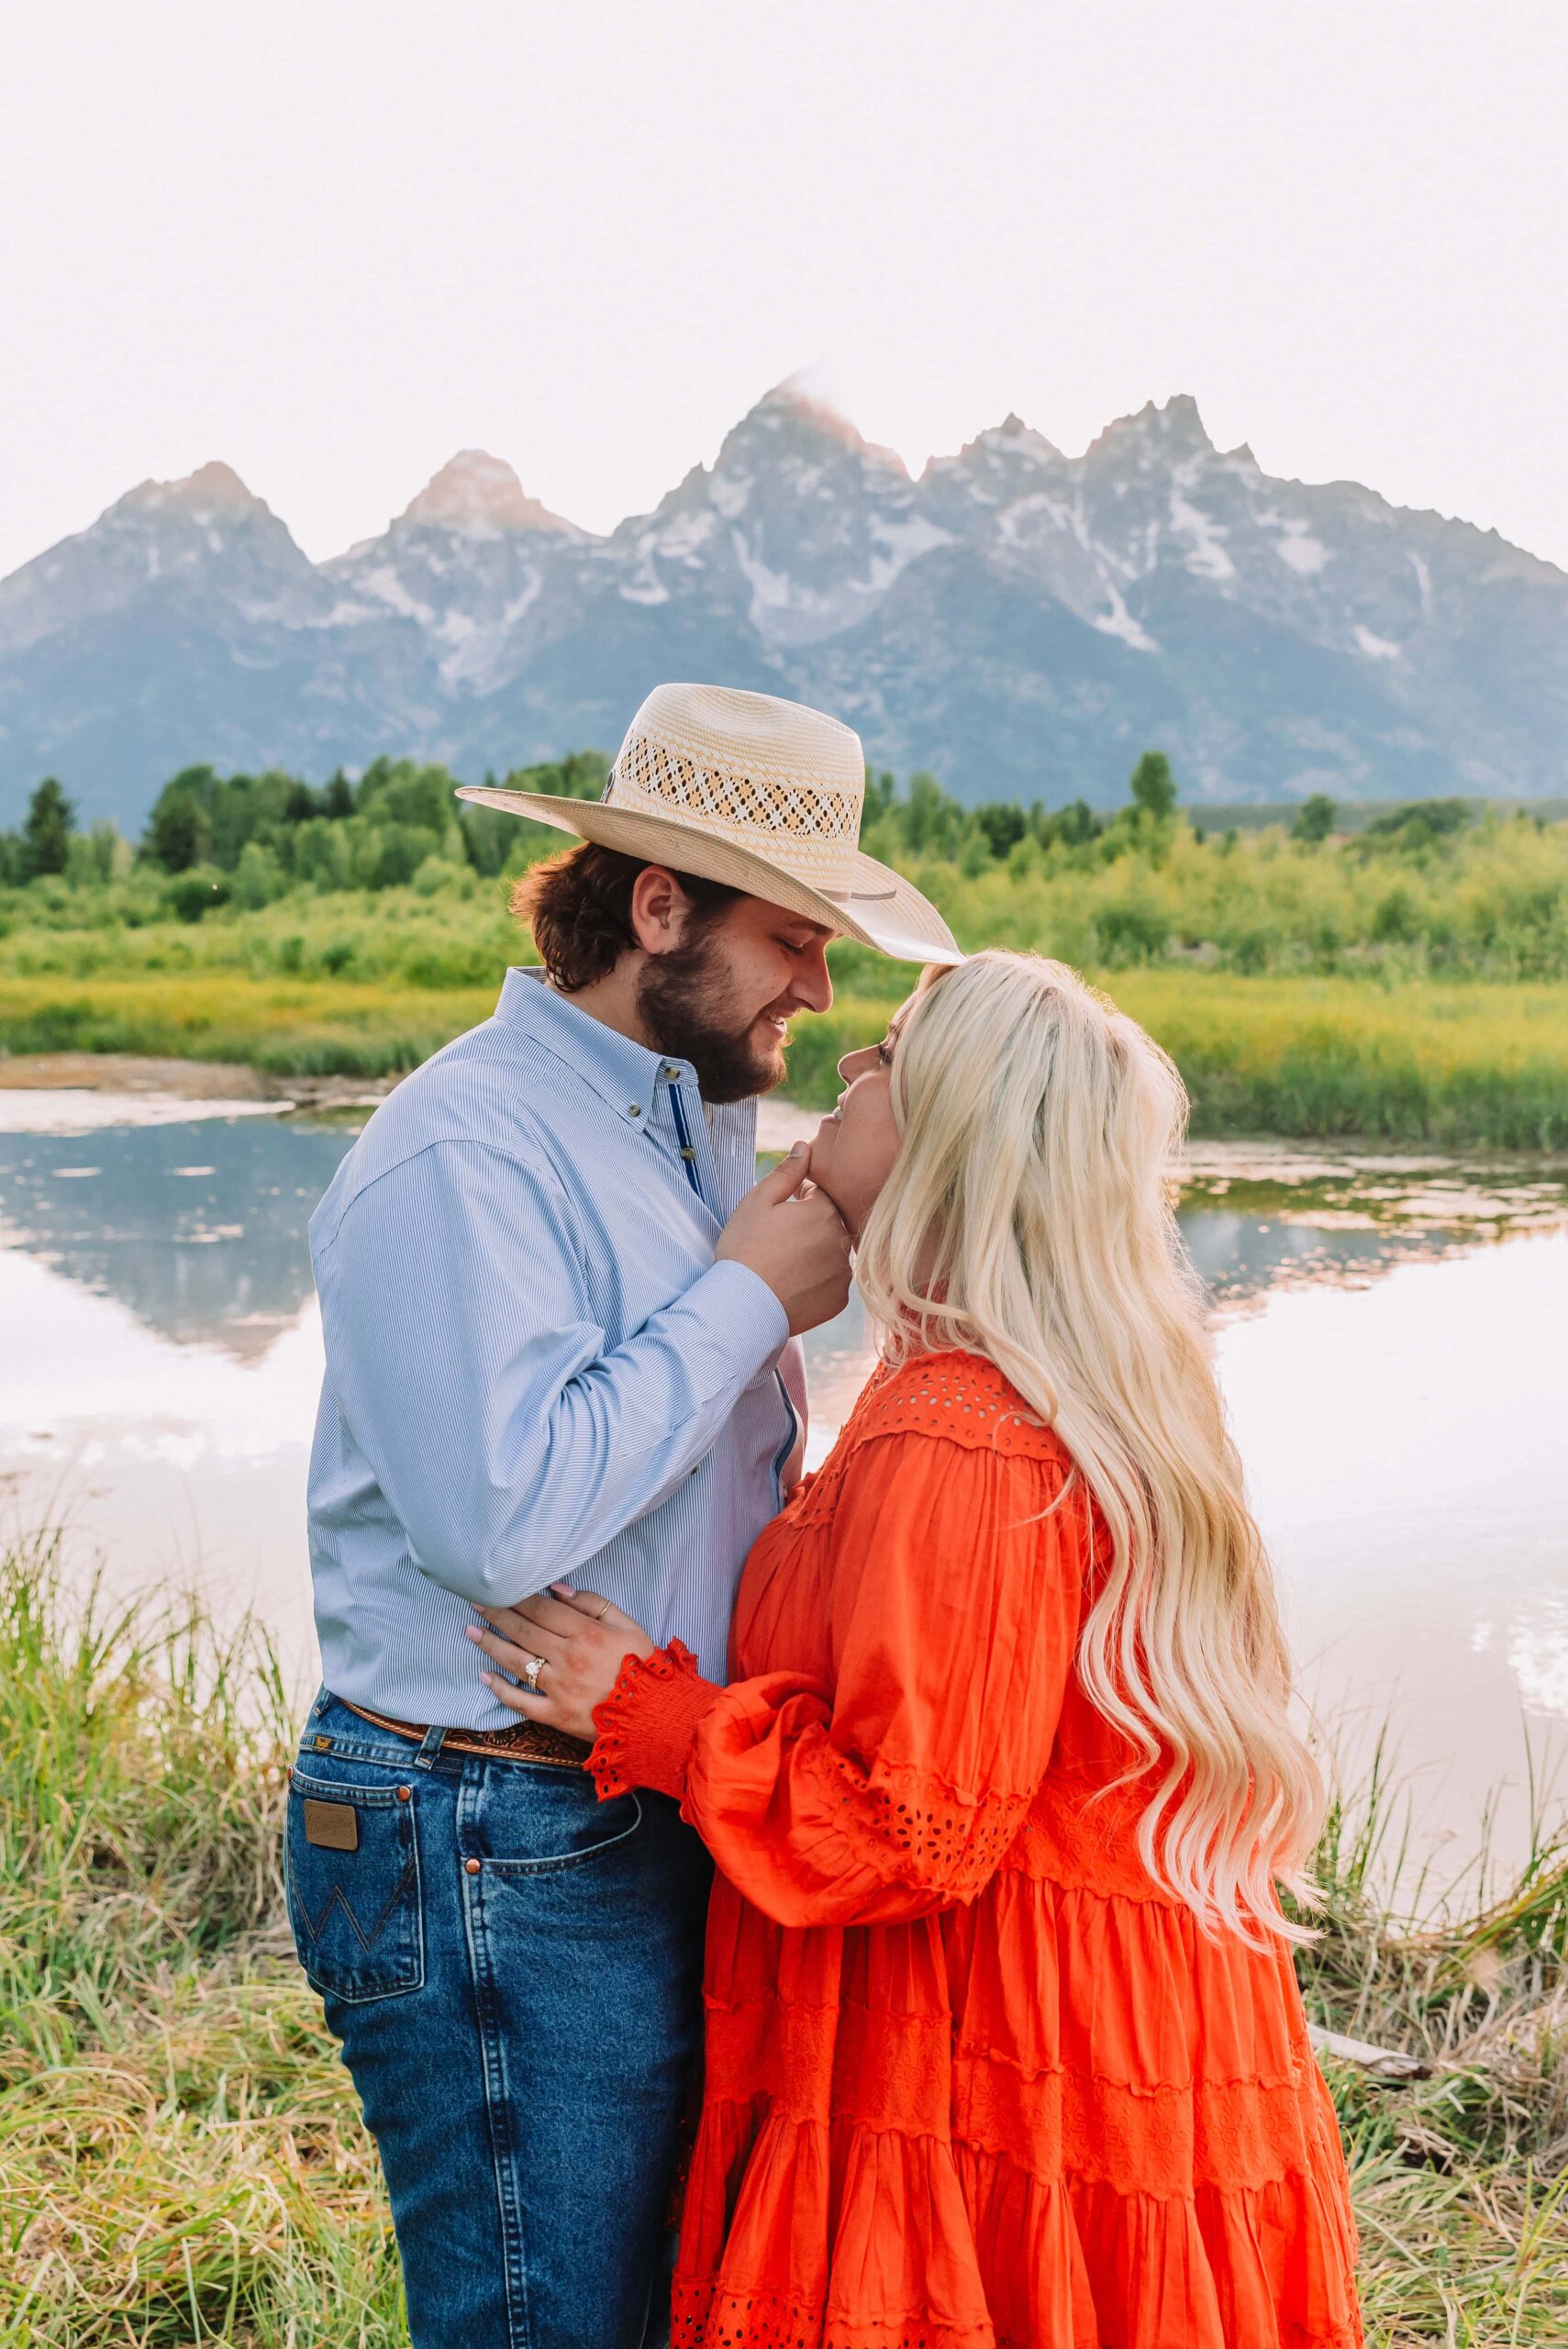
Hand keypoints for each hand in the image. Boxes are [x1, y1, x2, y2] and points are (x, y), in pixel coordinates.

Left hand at [466, 1585, 654, 1742]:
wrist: (656, 1716)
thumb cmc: (645, 1667)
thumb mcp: (628, 1626)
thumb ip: (593, 1604)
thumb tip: (557, 1589)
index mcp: (586, 1633)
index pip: (542, 1609)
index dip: (518, 1598)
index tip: (499, 1588)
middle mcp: (568, 1657)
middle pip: (524, 1631)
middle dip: (497, 1615)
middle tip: (476, 1603)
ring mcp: (559, 1688)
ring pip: (516, 1661)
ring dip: (490, 1644)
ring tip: (471, 1632)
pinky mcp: (556, 1715)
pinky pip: (521, 1702)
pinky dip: (500, 1689)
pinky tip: (484, 1676)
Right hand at [716, 1142, 851, 1334]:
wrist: (742, 1306)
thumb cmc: (745, 1250)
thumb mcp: (758, 1202)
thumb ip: (786, 1172)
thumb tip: (804, 1146)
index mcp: (825, 1211)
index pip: (820, 1194)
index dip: (797, 1201)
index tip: (777, 1216)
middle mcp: (842, 1240)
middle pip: (829, 1224)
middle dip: (809, 1227)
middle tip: (777, 1242)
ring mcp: (843, 1273)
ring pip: (831, 1254)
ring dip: (815, 1255)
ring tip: (783, 1266)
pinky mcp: (838, 1300)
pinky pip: (831, 1284)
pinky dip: (816, 1283)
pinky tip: (792, 1286)